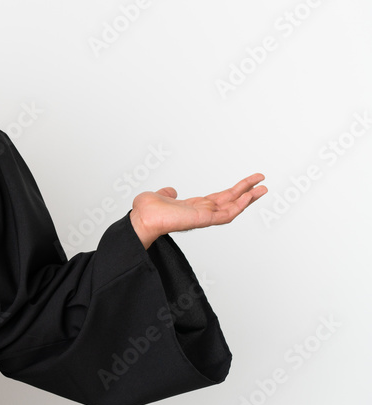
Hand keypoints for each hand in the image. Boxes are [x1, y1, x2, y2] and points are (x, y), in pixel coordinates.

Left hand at [129, 173, 266, 248]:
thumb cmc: (147, 212)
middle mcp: (202, 213)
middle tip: (263, 183)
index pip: (220, 199)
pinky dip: (238, 206)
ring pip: (232, 208)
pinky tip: (248, 196)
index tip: (247, 184)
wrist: (141, 219)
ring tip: (263, 188)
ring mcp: (204, 218)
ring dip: (248, 199)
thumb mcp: (161, 196)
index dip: (234, 191)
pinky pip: (225, 214)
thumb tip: (171, 190)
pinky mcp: (203, 221)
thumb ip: (168, 193)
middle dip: (247, 193)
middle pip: (231, 202)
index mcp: (194, 207)